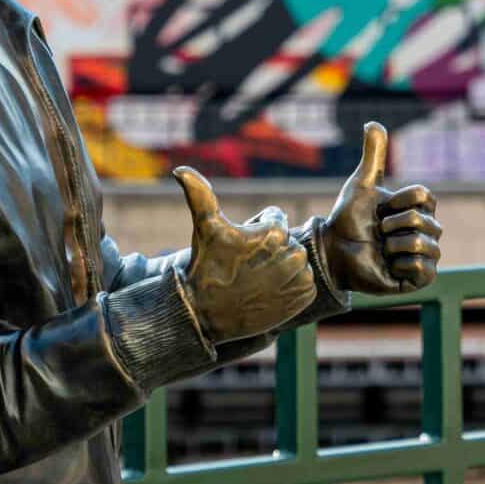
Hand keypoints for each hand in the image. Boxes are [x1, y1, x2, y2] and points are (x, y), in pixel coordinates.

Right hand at [174, 167, 316, 343]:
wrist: (206, 314)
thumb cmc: (206, 266)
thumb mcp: (205, 228)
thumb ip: (199, 194)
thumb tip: (180, 169)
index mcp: (276, 233)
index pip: (275, 219)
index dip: (255, 229)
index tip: (239, 247)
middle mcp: (294, 254)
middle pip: (286, 241)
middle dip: (270, 249)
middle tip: (245, 265)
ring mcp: (301, 278)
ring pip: (295, 261)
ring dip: (281, 266)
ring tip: (257, 279)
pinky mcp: (305, 297)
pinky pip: (304, 282)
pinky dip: (291, 286)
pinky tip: (269, 292)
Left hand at [321, 122, 441, 295]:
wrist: (334, 251)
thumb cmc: (348, 218)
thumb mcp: (362, 183)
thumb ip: (372, 154)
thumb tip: (373, 122)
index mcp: (419, 209)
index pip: (425, 196)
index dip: (400, 200)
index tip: (382, 208)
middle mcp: (427, 231)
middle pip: (424, 221)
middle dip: (393, 224)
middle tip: (378, 231)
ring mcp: (424, 255)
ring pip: (424, 244)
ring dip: (394, 244)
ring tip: (382, 249)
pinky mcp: (419, 278)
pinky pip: (424, 268)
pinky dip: (402, 263)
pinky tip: (389, 264)